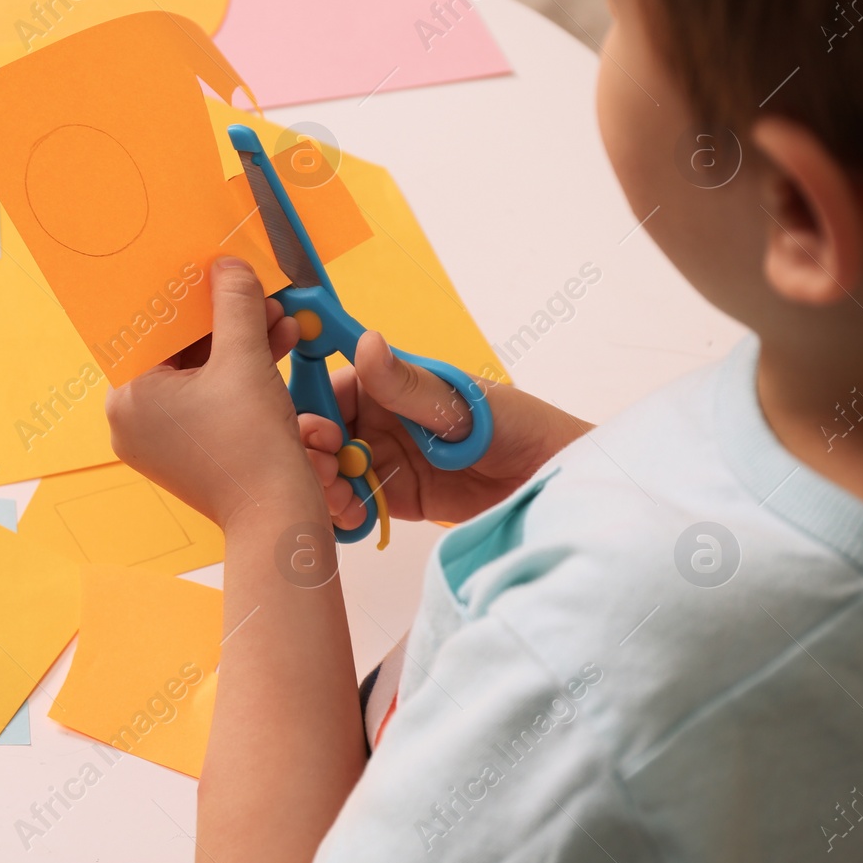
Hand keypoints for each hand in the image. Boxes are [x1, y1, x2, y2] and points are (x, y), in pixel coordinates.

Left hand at [106, 258, 320, 528]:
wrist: (277, 518)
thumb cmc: (252, 446)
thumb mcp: (245, 360)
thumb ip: (234, 305)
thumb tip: (227, 266)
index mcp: (128, 396)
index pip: (156, 327)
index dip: (192, 295)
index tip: (219, 273)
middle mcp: (132, 418)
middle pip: (179, 349)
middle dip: (227, 320)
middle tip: (259, 295)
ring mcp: (158, 438)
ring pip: (199, 372)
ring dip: (241, 344)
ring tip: (280, 320)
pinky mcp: (186, 449)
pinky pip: (209, 397)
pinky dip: (240, 375)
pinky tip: (278, 346)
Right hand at [300, 333, 591, 527]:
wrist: (551, 481)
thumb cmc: (514, 424)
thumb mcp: (458, 400)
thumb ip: (406, 383)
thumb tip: (365, 342)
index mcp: (386, 385)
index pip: (329, 390)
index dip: (311, 409)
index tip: (316, 431)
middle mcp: (377, 421)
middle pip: (321, 436)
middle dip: (312, 455)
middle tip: (329, 471)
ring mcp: (383, 461)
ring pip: (330, 473)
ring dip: (324, 487)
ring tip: (343, 500)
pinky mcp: (394, 499)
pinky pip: (353, 505)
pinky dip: (342, 514)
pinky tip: (353, 519)